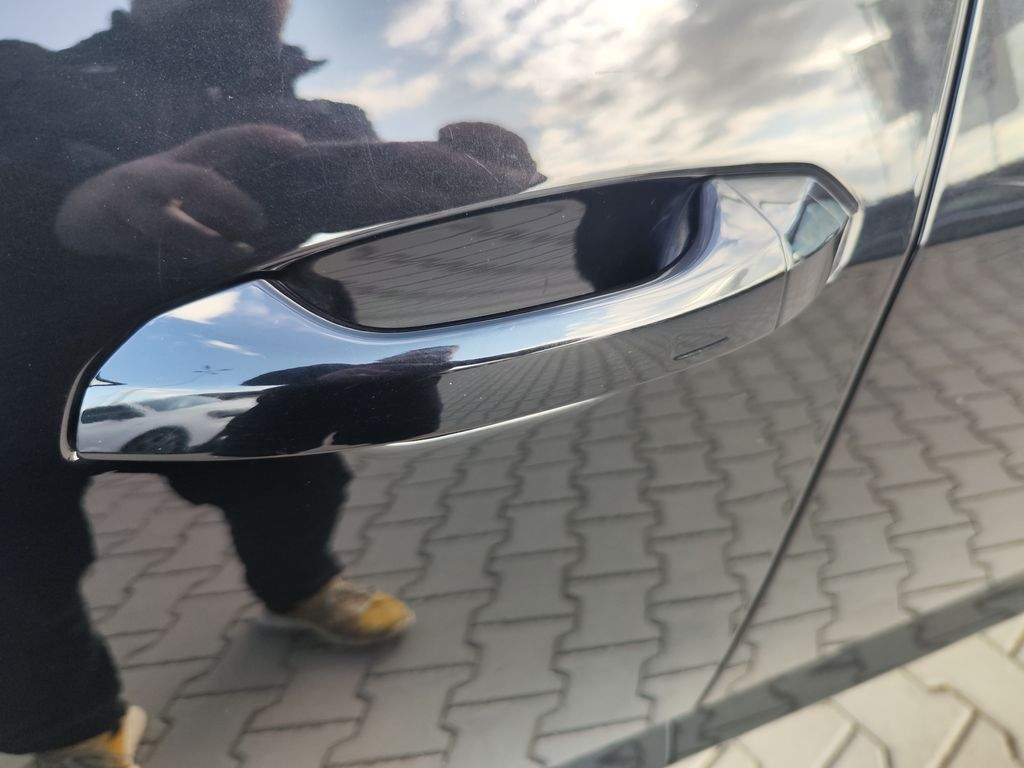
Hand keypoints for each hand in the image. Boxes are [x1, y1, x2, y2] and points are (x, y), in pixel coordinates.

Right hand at [55, 125, 306, 259]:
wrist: (85, 211)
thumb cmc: (152, 201)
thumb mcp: (185, 185)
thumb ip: (220, 195)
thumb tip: (274, 221)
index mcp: (181, 158)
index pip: (223, 140)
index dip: (258, 137)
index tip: (297, 144)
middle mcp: (157, 173)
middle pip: (193, 180)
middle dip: (229, 201)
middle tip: (260, 222)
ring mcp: (132, 202)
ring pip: (171, 225)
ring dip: (208, 244)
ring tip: (240, 253)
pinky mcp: (116, 229)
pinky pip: (153, 250)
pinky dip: (182, 261)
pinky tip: (208, 265)